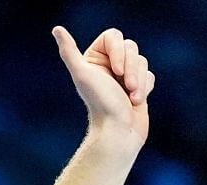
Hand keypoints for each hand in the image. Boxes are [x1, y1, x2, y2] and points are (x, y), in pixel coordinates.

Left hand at [52, 26, 153, 152]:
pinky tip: (136, 101)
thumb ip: (69, 52)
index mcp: (94, 59)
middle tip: (126, 87)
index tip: (116, 71)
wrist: (118, 133)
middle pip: (131, 47)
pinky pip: (149, 75)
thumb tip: (57, 30)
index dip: (119, 51)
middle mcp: (108, 66)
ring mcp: (124, 76)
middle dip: (131, 68)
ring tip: (132, 98)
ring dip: (139, 81)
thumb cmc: (100, 104)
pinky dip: (145, 88)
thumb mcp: (83, 75)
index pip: (114, 36)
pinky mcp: (137, 87)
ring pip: (142, 61)